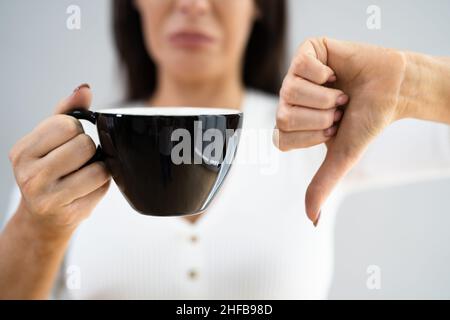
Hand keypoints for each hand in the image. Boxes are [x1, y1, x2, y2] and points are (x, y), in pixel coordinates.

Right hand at [9, 84, 110, 237]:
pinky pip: (103, 186)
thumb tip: (84, 89)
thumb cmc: (48, 173)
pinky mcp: (69, 212)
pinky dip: (101, 184)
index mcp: (22, 152)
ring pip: (98, 167)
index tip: (67, 142)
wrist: (43, 217)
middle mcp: (29, 175)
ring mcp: (48, 197)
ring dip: (97, 168)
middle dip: (87, 150)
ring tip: (82, 174)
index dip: (75, 130)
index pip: (66, 124)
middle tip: (75, 162)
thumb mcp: (50, 140)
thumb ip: (67, 112)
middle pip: (84, 144)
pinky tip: (85, 189)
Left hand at [274, 38, 407, 225]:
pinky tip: (335, 74)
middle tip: (338, 110)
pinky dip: (326, 74)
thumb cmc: (365, 122)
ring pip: (290, 91)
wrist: (392, 91)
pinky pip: (303, 66)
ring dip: (326, 97)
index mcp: (290, 125)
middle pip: (283, 115)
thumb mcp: (342, 156)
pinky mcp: (307, 51)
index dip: (313, 136)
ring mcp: (294, 75)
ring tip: (340, 94)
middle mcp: (287, 100)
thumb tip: (311, 220)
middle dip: (322, 117)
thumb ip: (322, 184)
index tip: (333, 129)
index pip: (281, 139)